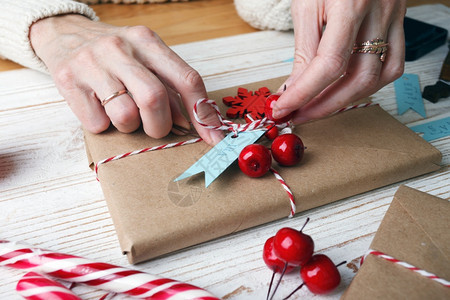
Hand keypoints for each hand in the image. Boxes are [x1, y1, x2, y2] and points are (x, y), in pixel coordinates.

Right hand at [30, 14, 222, 144]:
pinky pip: (97, 124)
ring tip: (122, 113)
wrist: (63, 34)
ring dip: (130, 127)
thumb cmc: (115, 54)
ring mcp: (92, 63)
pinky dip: (103, 125)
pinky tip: (99, 108)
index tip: (214, 138)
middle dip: (160, 126)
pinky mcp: (68, 81)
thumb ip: (170, 88)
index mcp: (147, 41)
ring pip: (125, 116)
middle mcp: (120, 48)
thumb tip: (193, 123)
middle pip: (155, 99)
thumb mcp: (146, 59)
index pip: (186, 78)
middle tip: (155, 128)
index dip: (203, 113)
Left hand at [272, 0, 405, 122]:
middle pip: (357, 78)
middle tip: (298, 116)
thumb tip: (295, 88)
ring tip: (317, 108)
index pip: (328, 64)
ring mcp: (393, 19)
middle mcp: (378, 13)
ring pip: (378, 78)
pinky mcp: (399, 25)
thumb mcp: (306, 4)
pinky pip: (392, 65)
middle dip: (323, 106)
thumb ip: (304, 49)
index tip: (284, 109)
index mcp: (350, 4)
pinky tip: (347, 92)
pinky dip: (369, 86)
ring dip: (344, 101)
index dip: (304, 93)